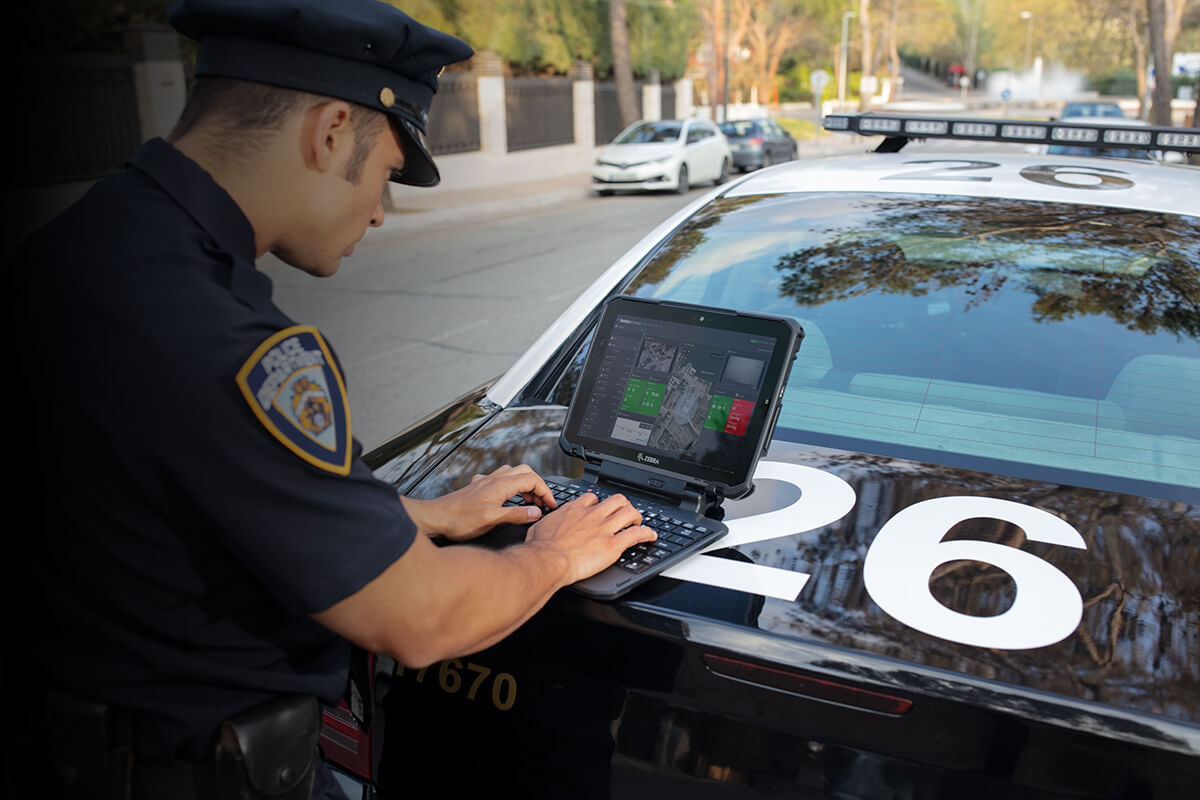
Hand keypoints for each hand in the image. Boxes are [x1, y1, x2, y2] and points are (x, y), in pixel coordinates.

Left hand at [401, 464, 556, 541]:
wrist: (435, 518)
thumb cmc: (458, 520)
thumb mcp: (492, 520)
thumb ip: (516, 515)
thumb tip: (536, 512)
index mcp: (500, 485)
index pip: (532, 479)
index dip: (546, 492)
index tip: (550, 505)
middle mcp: (493, 480)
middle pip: (524, 472)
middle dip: (537, 485)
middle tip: (541, 502)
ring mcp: (484, 483)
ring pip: (512, 474)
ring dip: (524, 485)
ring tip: (528, 501)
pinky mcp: (477, 488)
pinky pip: (499, 480)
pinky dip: (510, 487)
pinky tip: (506, 499)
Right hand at [524, 492, 656, 584]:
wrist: (547, 560)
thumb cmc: (540, 548)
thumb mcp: (540, 527)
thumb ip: (548, 523)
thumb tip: (543, 526)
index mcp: (574, 510)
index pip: (593, 498)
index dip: (599, 503)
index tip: (601, 509)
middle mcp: (592, 516)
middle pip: (616, 500)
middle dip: (624, 505)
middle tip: (625, 514)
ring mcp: (604, 529)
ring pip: (630, 512)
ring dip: (637, 517)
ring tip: (638, 523)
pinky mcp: (613, 545)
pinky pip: (637, 534)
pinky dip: (647, 534)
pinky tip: (651, 536)